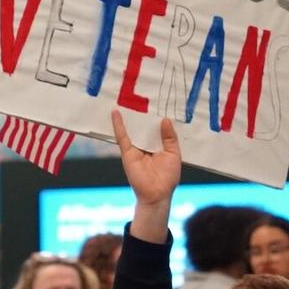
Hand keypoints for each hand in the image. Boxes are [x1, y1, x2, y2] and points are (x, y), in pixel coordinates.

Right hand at [112, 110, 180, 243]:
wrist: (157, 193)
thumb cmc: (168, 176)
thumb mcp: (173, 154)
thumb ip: (169, 137)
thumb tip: (165, 120)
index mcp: (158, 146)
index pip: (157, 128)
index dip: (158, 117)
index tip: (161, 102)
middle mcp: (146, 145)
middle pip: (144, 127)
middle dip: (144, 114)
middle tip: (145, 95)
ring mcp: (136, 148)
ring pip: (133, 129)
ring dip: (132, 117)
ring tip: (130, 98)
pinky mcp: (128, 153)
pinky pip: (122, 137)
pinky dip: (118, 125)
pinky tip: (115, 113)